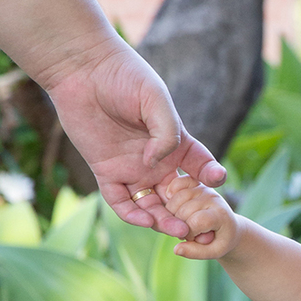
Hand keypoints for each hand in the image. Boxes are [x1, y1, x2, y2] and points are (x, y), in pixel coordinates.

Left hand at [45, 43, 226, 236]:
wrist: (83, 71)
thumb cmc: (124, 77)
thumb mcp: (155, 99)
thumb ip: (166, 132)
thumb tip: (157, 163)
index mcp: (175, 142)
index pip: (200, 166)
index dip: (211, 175)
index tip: (217, 180)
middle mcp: (156, 160)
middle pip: (178, 195)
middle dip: (190, 212)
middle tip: (199, 226)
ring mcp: (131, 168)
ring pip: (151, 204)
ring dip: (164, 220)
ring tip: (177, 230)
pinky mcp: (106, 171)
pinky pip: (120, 201)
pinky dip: (132, 214)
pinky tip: (145, 220)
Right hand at [163, 174, 238, 258]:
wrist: (229, 225)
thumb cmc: (221, 240)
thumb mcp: (214, 252)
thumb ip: (196, 253)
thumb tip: (176, 249)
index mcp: (220, 214)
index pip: (195, 222)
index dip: (189, 234)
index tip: (194, 239)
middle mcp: (212, 198)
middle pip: (182, 211)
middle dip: (179, 226)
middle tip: (188, 232)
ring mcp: (203, 189)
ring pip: (176, 199)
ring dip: (172, 213)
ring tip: (183, 222)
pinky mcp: (196, 183)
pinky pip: (177, 183)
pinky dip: (171, 193)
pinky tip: (172, 204)